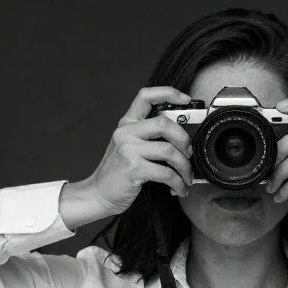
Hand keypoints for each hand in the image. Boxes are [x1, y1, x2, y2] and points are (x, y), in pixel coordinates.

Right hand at [78, 87, 194, 216]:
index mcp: (126, 124)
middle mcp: (126, 132)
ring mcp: (128, 149)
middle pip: (164, 123)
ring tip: (186, 176)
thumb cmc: (118, 173)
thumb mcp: (128, 147)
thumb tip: (181, 137)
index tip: (186, 99)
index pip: (146, 96)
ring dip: (184, 166)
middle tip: (189, 154)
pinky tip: (179, 188)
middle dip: (184, 140)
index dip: (168, 93)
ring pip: (169, 150)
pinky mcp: (133, 168)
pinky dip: (178, 183)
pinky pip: (166, 173)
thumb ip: (147, 137)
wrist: (99, 195)